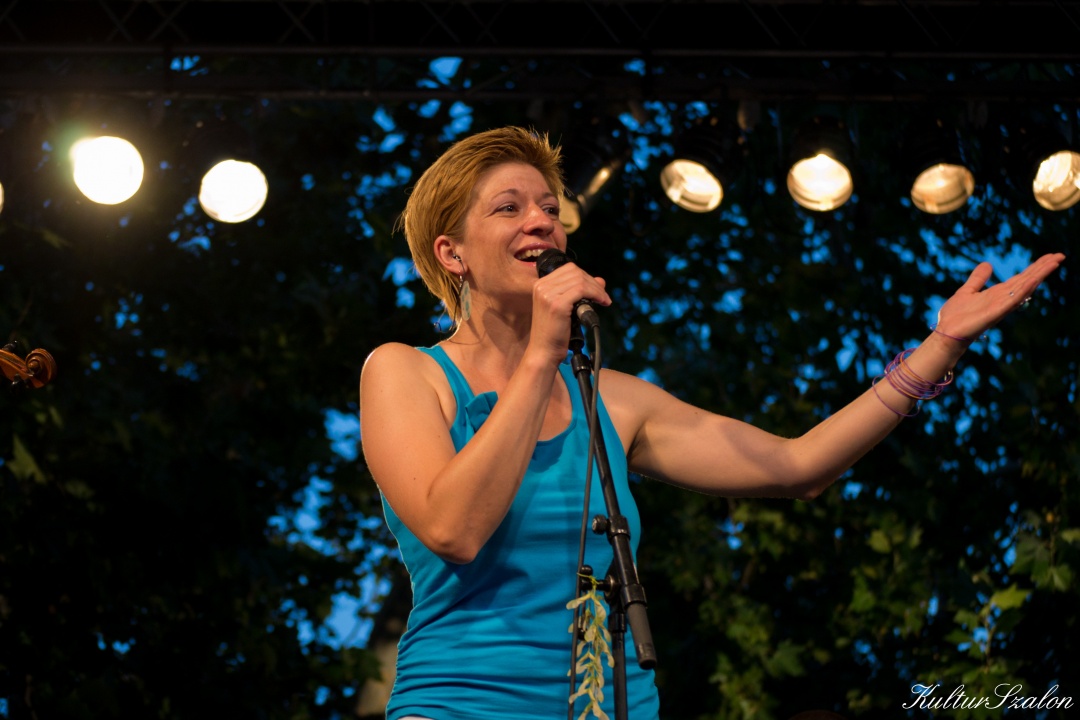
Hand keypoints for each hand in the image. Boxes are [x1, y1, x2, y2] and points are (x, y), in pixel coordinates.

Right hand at [529, 262, 610, 362]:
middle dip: (593, 283)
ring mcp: (548, 294)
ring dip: (597, 289)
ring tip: (604, 300)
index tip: (596, 290)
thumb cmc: (554, 333)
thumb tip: (600, 281)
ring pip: (580, 280)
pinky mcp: (557, 304)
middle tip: (603, 297)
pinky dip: (595, 294)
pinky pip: (581, 289)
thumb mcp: (567, 308)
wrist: (544, 351)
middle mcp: (542, 286)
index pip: (569, 269)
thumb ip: (580, 292)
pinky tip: (601, 302)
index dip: (586, 277)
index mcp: (540, 284)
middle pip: (575, 272)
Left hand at [935, 253, 1065, 340]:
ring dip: (1039, 275)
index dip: (1035, 267)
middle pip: (1027, 280)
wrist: (946, 332)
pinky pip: (1013, 300)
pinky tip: (1035, 280)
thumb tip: (987, 264)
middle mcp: (1003, 298)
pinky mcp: (996, 313)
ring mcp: (1001, 306)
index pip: (1021, 278)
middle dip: (1043, 268)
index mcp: (998, 293)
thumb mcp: (967, 291)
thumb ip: (978, 279)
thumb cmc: (956, 316)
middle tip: (1060, 255)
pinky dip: (1024, 290)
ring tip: (1055, 262)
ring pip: (1024, 287)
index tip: (1050, 256)